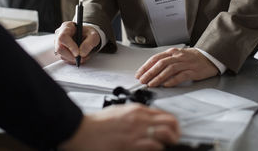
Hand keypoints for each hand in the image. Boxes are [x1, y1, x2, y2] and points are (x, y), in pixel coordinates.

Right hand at [54, 21, 100, 63]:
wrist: (87, 37)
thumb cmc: (89, 34)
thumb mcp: (94, 36)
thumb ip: (89, 43)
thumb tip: (81, 53)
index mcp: (67, 26)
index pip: (63, 37)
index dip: (70, 46)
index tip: (78, 53)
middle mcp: (59, 34)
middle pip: (60, 48)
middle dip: (72, 56)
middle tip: (82, 58)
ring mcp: (58, 44)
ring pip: (62, 55)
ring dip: (74, 59)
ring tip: (84, 55)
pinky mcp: (60, 51)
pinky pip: (65, 59)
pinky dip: (73, 60)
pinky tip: (80, 56)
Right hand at [59, 104, 179, 150]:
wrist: (82, 131)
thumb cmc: (98, 123)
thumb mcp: (120, 111)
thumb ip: (135, 115)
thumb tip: (149, 120)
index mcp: (136, 110)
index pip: (165, 114)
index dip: (172, 123)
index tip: (173, 130)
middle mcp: (139, 118)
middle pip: (170, 122)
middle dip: (176, 132)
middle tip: (175, 138)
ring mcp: (136, 131)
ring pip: (166, 133)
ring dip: (170, 140)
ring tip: (168, 145)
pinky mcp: (131, 144)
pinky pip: (154, 146)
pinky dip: (158, 148)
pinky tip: (155, 150)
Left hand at [135, 48, 218, 86]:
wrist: (210, 57)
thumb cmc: (192, 58)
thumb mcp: (177, 56)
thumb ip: (165, 62)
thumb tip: (151, 71)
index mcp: (172, 52)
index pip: (156, 58)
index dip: (146, 66)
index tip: (139, 74)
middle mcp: (178, 56)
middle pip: (161, 63)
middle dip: (150, 72)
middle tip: (142, 80)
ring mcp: (186, 63)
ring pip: (170, 69)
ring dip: (159, 77)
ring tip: (151, 84)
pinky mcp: (194, 71)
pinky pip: (182, 75)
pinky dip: (173, 80)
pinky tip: (166, 84)